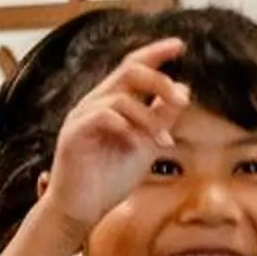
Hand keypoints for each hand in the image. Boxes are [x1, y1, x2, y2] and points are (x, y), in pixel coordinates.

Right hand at [41, 38, 188, 239]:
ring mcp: (82, 115)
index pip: (133, 66)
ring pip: (120, 97)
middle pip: (128, 70)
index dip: (156, 53)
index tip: (180, 45)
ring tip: (165, 141)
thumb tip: (183, 90)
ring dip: (150, 118)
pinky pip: (103, 116)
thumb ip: (162, 118)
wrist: (82, 210)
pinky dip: (126, 127)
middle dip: (159, 81)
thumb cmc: (110, 179)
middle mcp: (95, 102)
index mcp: (112, 102)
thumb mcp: (146, 145)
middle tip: (183, 100)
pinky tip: (139, 144)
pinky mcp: (73, 132)